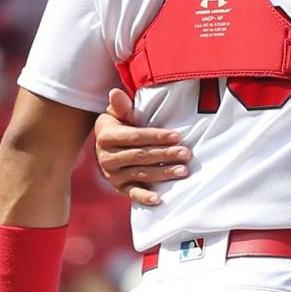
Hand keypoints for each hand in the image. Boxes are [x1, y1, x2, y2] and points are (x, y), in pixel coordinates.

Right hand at [94, 88, 188, 208]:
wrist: (104, 149)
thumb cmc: (118, 126)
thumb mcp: (116, 114)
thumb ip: (120, 106)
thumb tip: (115, 92)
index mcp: (107, 137)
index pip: (135, 137)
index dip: (156, 136)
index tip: (177, 136)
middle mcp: (107, 157)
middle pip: (141, 156)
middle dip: (165, 155)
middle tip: (186, 153)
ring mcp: (113, 175)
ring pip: (141, 173)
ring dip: (163, 173)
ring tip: (183, 171)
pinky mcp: (119, 188)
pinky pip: (133, 194)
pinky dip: (145, 197)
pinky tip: (159, 200)